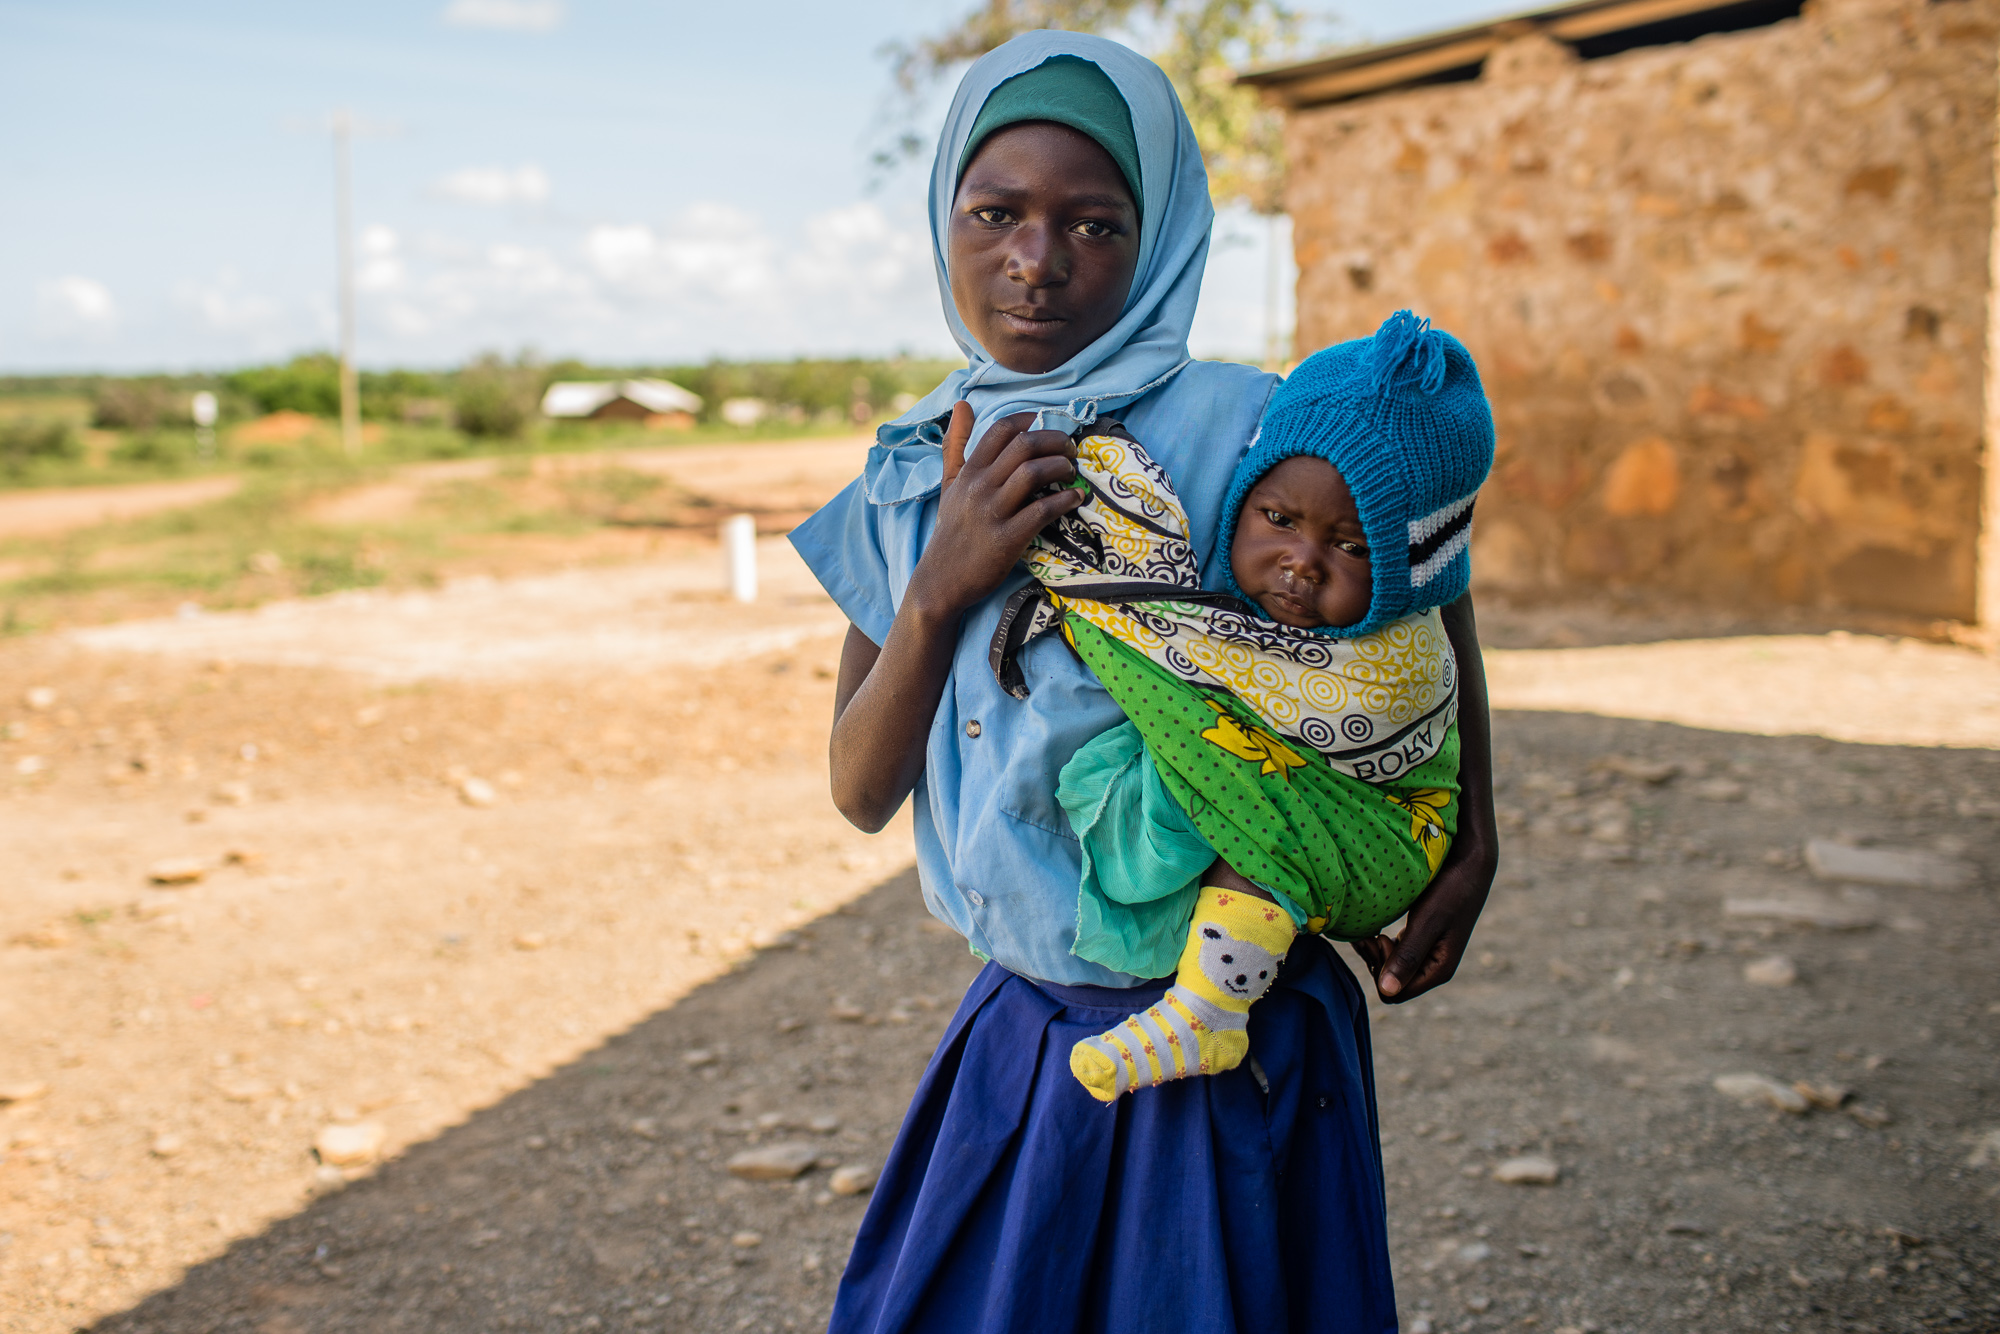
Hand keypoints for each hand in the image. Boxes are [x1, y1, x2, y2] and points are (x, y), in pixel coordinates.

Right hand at [908, 401, 1082, 617]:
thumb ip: (955, 445)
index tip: (1047, 424)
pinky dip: (1064, 501)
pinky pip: (1041, 511)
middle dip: (1055, 440)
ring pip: (1033, 473)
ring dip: (1061, 467)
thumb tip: (962, 403)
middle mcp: (979, 487)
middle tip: (1071, 449)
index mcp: (968, 472)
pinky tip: (1074, 499)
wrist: (940, 581)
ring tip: (1072, 472)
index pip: (1000, 430)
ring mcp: (992, 513)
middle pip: (1023, 445)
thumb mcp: (948, 484)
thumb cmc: (951, 531)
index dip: (1030, 420)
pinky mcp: (1006, 540)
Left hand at [1350, 825, 1496, 1002]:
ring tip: (1373, 928)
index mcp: (1438, 971)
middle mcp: (1432, 967)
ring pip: (1389, 968)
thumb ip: (1408, 956)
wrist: (1468, 862)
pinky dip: (1381, 943)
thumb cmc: (1450, 890)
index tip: (1380, 939)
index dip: (1380, 971)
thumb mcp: (1427, 922)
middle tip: (1371, 933)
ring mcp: (1426, 954)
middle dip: (1376, 961)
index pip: (1394, 994)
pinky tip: (1379, 926)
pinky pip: (1393, 953)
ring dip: (1376, 952)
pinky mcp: (1420, 938)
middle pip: (1390, 983)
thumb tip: (1387, 991)